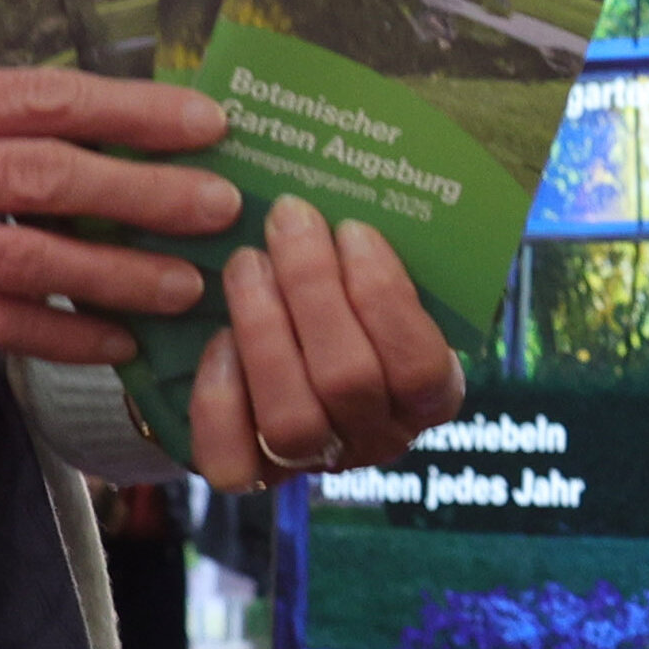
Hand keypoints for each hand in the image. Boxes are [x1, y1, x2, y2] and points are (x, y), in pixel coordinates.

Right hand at [0, 57, 237, 365]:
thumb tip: (90, 114)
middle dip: (144, 191)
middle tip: (223, 204)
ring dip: (116, 273)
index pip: (41, 97)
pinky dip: (58, 335)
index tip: (207, 122)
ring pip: (23, 258)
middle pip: (44, 176)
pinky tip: (118, 341)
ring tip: (189, 283)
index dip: (131, 111)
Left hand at [183, 195, 466, 488]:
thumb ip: (380, 253)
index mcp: (430, 397)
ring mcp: (315, 462)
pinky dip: (221, 397)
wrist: (289, 353)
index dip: (383, 296)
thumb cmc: (348, 297)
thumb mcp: (380, 279)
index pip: (419, 365)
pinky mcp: (251, 475)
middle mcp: (377, 438)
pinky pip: (233, 459)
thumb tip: (371, 173)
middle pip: (348, 381)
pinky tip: (218, 339)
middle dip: (312, 289)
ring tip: (247, 263)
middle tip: (287, 219)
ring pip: (292, 419)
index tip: (352, 229)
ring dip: (265, 329)